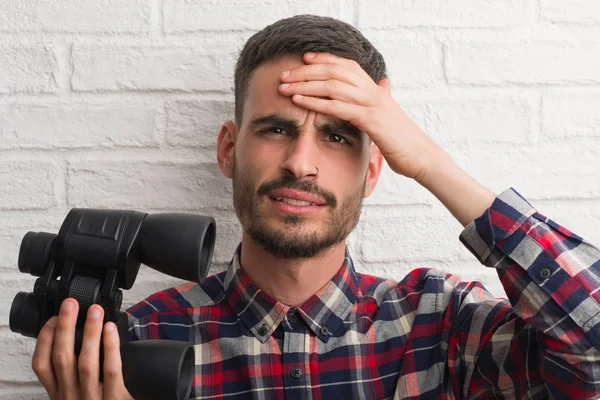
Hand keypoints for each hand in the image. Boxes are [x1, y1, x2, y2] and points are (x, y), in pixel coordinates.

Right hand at [32, 299, 134, 399]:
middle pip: (61, 358)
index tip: (53, 318)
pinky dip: (110, 348)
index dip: (45, 340)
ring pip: (84, 363)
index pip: (42, 365)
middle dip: (64, 327)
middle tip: (71, 303)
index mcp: (61, 395)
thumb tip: (84, 340)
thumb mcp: (80, 396)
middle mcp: (71, 398)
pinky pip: (111, 372)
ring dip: (89, 333)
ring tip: (95, 311)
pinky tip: (111, 330)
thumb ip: (78, 377)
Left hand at [278, 51, 444, 179]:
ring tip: (285, 87)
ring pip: (333, 85)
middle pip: (334, 71)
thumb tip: (384, 85)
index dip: (324, 59)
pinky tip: (300, 102)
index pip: (346, 65)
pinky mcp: (370, 119)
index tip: (304, 59)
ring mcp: (372, 103)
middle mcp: (373, 91)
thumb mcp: (389, 115)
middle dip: (306, 71)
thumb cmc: (403, 140)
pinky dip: (316, 102)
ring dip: (305, 85)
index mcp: (375, 89)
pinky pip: (338, 106)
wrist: (421, 156)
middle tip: (285, 75)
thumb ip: (381, 99)